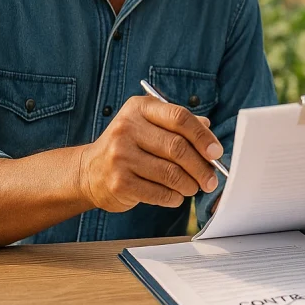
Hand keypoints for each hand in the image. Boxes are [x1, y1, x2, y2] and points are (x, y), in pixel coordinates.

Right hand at [77, 96, 222, 211]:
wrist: (88, 171)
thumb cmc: (129, 145)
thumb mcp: (149, 125)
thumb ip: (178, 124)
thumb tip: (209, 131)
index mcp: (139, 108)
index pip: (179, 117)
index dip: (202, 136)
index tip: (216, 152)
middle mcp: (127, 128)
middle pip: (177, 147)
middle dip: (200, 166)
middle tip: (211, 179)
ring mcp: (120, 156)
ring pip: (170, 173)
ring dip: (189, 184)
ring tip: (194, 188)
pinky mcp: (118, 182)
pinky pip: (157, 192)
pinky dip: (173, 197)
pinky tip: (176, 196)